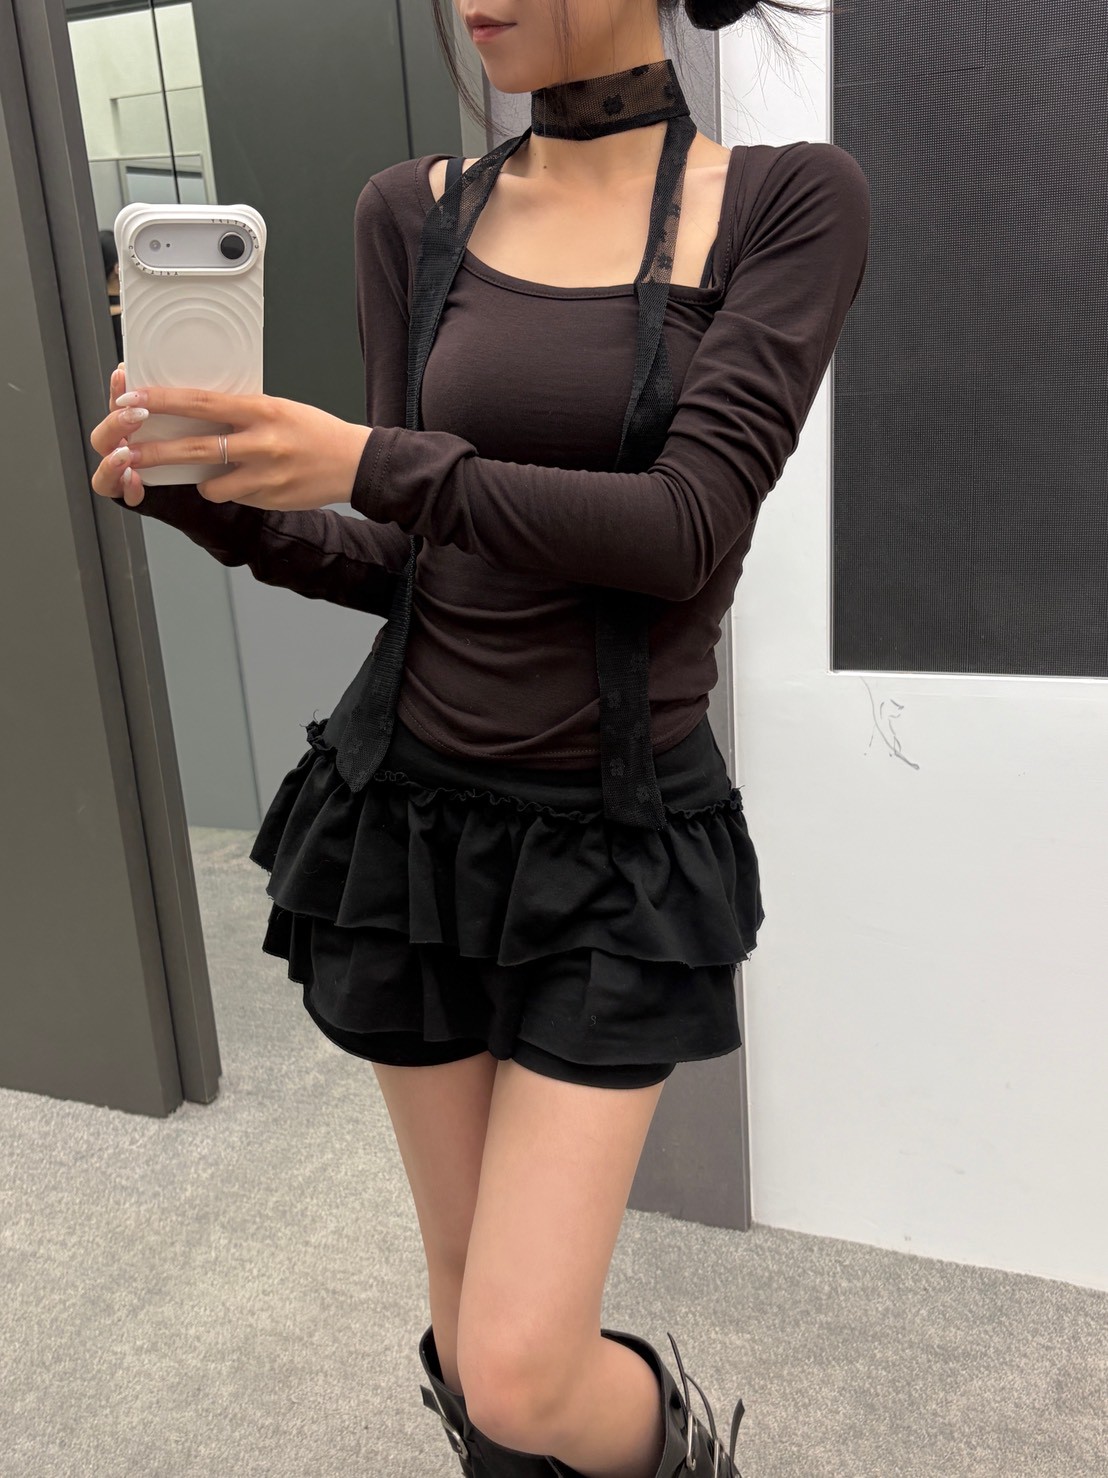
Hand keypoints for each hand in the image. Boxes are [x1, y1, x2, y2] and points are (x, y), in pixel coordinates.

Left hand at [89, 366, 371, 511]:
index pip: (201, 402)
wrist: (353, 462)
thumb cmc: (315, 431)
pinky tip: (248, 482)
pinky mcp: (269, 498)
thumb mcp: (278, 408)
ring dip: (201, 480)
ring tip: (208, 474)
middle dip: (157, 451)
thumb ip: (241, 411)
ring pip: (212, 483)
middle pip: (196, 447)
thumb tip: (199, 411)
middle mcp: (261, 442)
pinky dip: (230, 490)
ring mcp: (265, 475)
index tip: (134, 399)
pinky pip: (234, 496)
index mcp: (261, 410)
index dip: (163, 401)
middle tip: (128, 452)